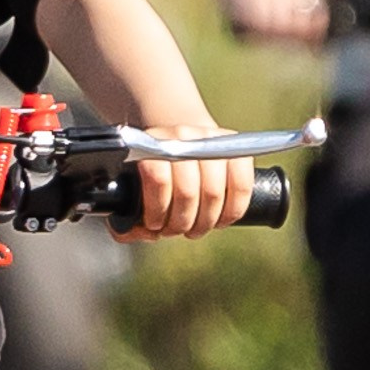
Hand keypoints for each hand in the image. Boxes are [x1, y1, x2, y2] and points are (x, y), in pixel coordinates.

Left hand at [119, 119, 255, 241]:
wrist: (179, 138)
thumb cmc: (154, 172)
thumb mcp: (134, 184)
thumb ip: (128, 211)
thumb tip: (138, 233)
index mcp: (151, 143)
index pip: (157, 178)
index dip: (156, 210)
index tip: (154, 224)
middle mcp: (182, 136)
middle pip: (187, 191)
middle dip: (182, 222)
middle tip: (177, 231)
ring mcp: (212, 139)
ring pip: (214, 193)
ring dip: (205, 222)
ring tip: (196, 229)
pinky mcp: (237, 147)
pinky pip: (242, 186)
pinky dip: (233, 211)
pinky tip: (221, 221)